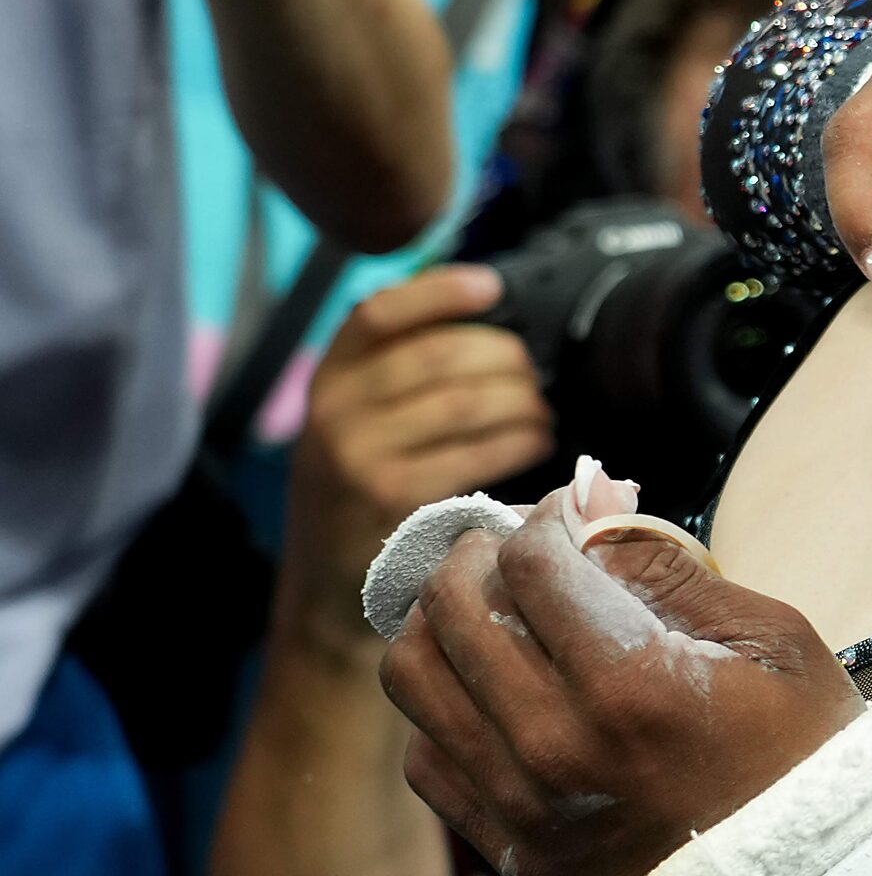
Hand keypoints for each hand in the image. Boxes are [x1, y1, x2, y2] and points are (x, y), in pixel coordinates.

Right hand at [285, 267, 554, 619]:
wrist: (326, 588)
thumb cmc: (361, 494)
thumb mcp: (356, 426)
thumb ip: (398, 377)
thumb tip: (490, 327)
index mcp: (327, 382)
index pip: (377, 313)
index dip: (438, 291)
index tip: (492, 287)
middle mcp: (333, 413)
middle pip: (437, 356)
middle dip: (503, 357)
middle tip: (533, 371)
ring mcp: (358, 457)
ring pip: (462, 403)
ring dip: (520, 400)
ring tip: (541, 410)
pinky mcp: (392, 500)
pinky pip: (474, 454)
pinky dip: (518, 440)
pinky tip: (535, 440)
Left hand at [380, 474, 863, 875]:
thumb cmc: (801, 756)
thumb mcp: (772, 639)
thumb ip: (671, 568)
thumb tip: (593, 507)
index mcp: (632, 685)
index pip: (529, 562)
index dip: (546, 516)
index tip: (574, 514)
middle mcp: (557, 743)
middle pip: (452, 606)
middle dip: (482, 554)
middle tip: (522, 551)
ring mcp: (522, 803)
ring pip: (413, 675)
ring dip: (441, 622)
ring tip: (491, 611)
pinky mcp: (510, 847)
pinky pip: (424, 755)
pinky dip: (444, 706)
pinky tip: (495, 691)